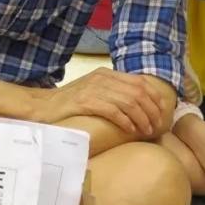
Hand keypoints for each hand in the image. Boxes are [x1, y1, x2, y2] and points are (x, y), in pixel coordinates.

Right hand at [38, 68, 165, 136]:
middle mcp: (102, 78)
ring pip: (129, 101)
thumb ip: (112, 93)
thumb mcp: (93, 92)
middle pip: (138, 92)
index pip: (140, 82)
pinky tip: (130, 130)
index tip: (162, 112)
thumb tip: (137, 106)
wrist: (42, 106)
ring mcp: (94, 89)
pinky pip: (113, 110)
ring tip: (146, 130)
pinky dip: (125, 120)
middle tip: (156, 126)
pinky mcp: (85, 101)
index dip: (155, 97)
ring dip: (141, 118)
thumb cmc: (68, 104)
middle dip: (151, 110)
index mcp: (106, 74)